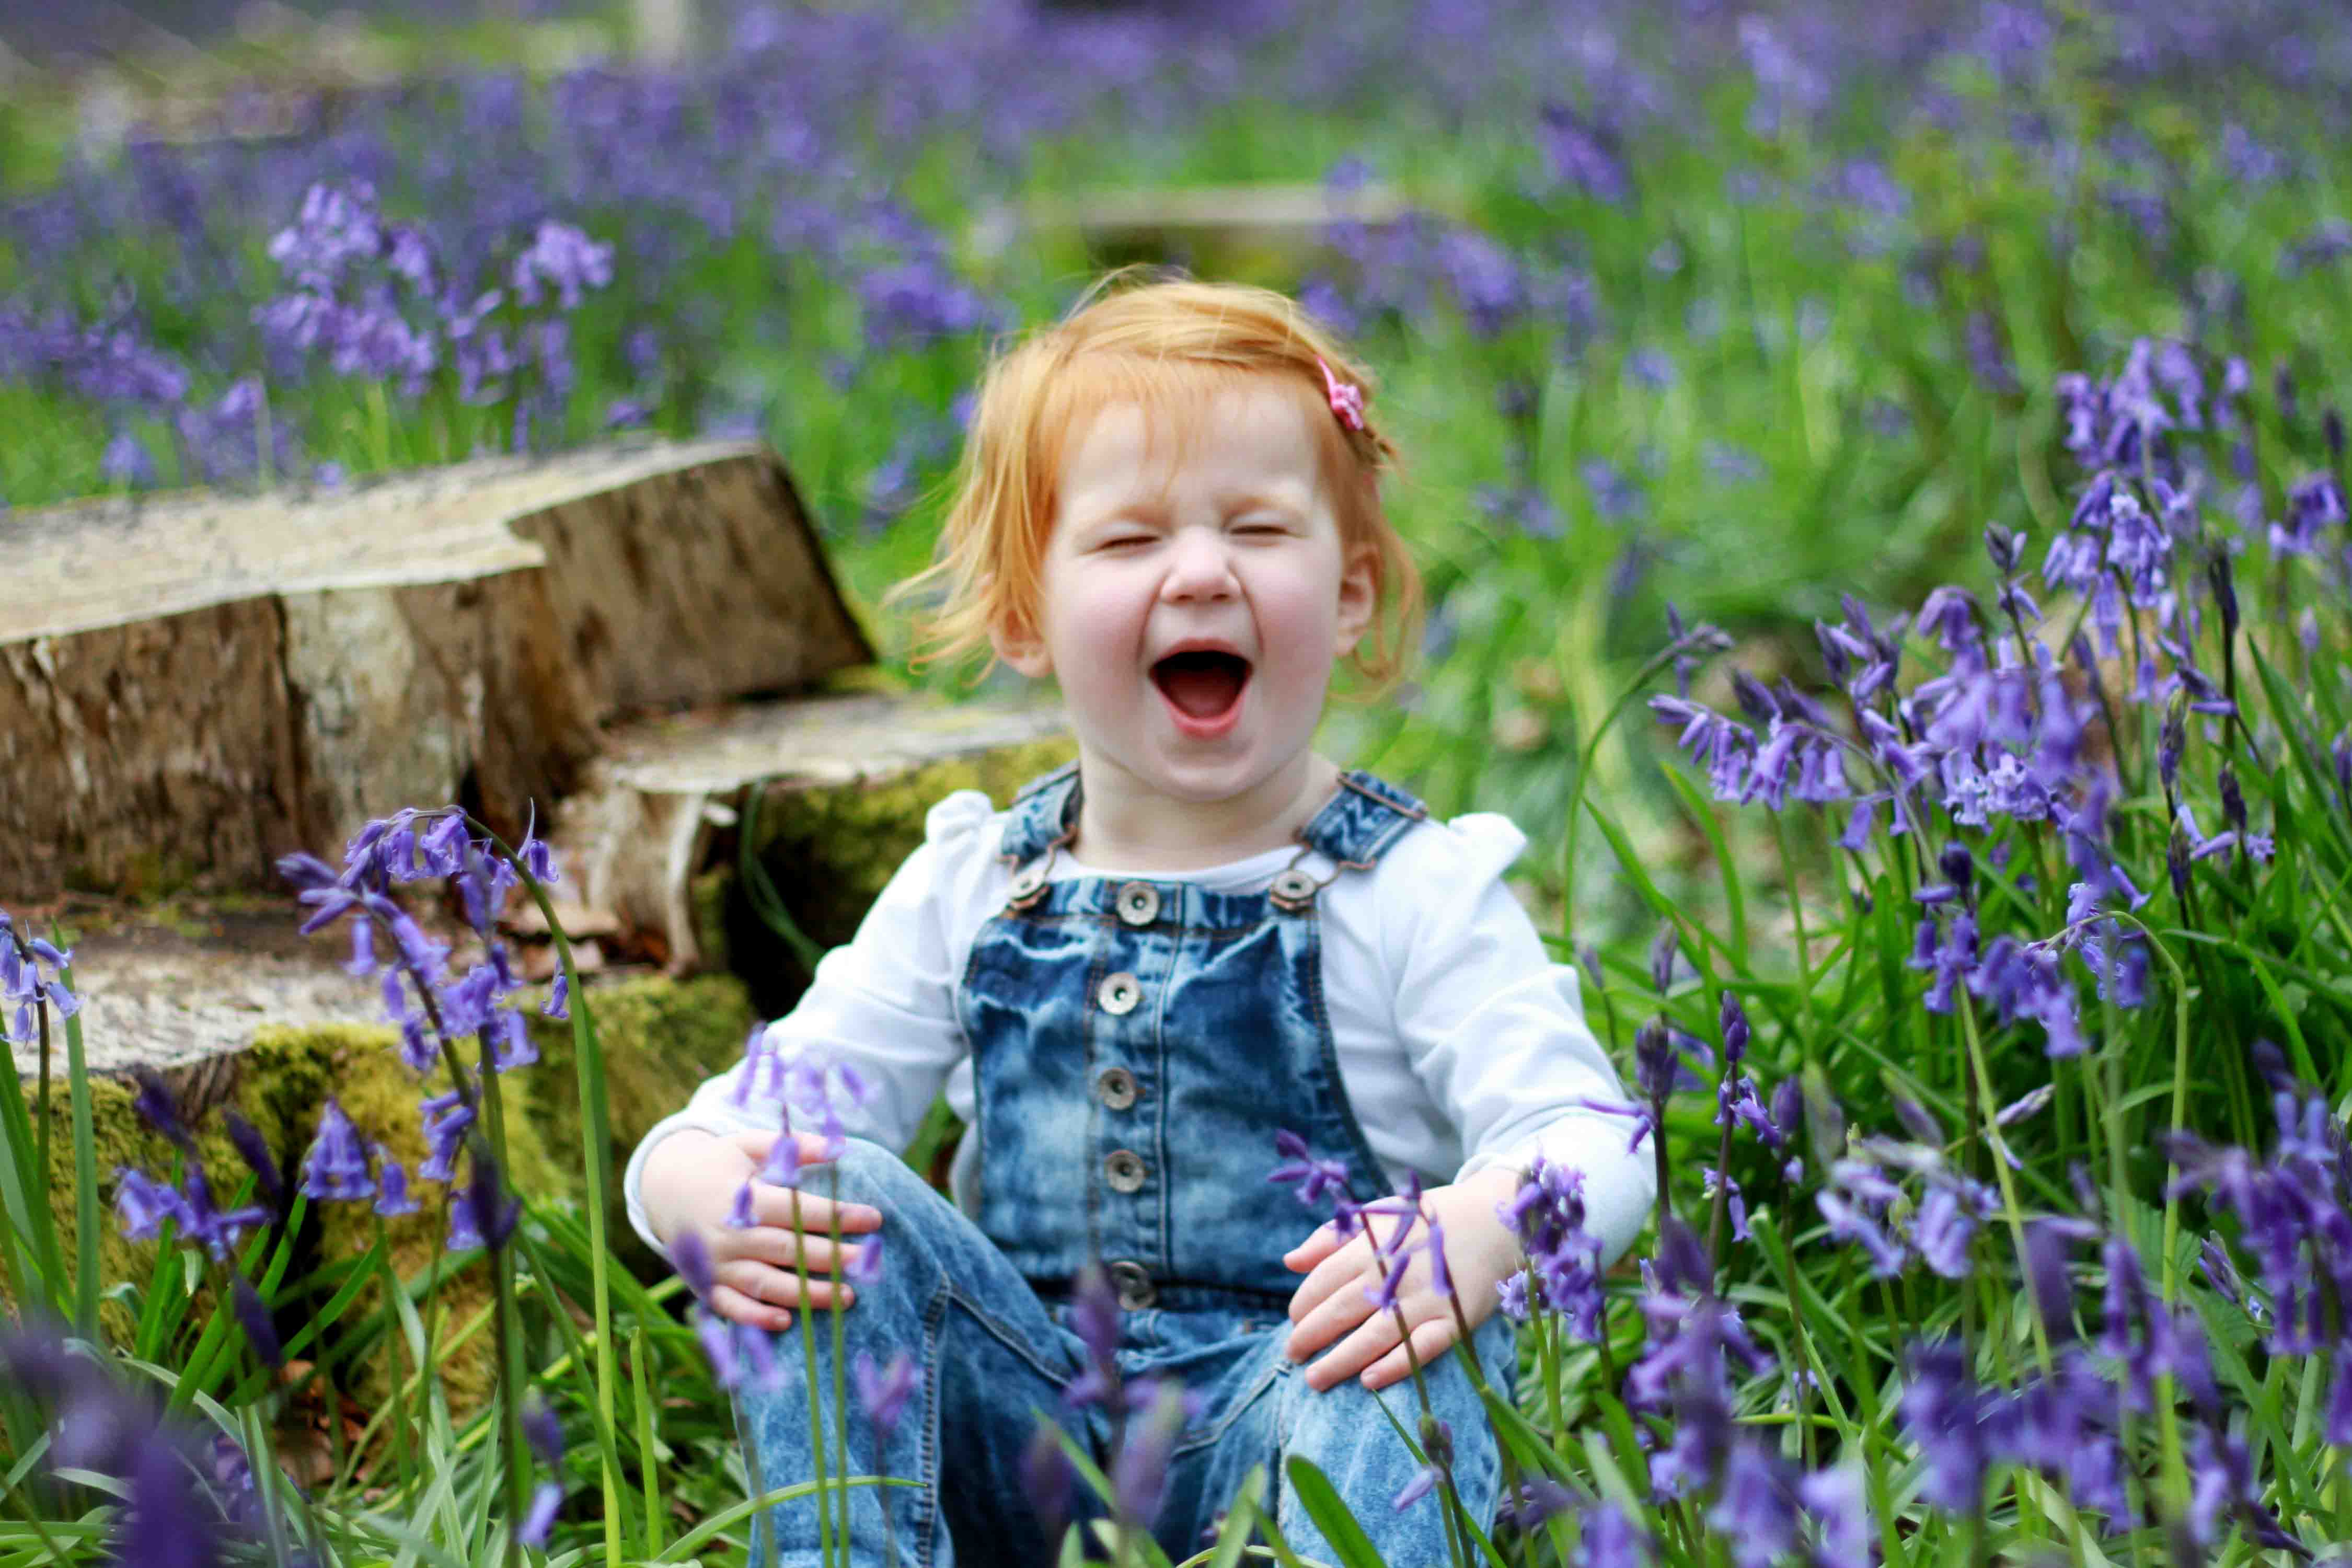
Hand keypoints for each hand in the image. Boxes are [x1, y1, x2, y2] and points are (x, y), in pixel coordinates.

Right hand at [641, 1129, 884, 1330]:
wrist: (663, 1189)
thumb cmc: (720, 1165)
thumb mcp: (750, 1145)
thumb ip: (794, 1146)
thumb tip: (839, 1148)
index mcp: (743, 1197)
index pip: (797, 1209)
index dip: (836, 1215)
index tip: (874, 1219)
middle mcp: (729, 1234)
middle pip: (785, 1249)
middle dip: (830, 1257)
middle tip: (869, 1263)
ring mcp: (716, 1263)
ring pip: (765, 1283)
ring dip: (806, 1293)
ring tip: (847, 1298)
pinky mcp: (705, 1285)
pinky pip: (730, 1307)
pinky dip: (754, 1318)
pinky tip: (786, 1322)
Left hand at [1280, 1169, 1522, 1392]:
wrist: (1492, 1223)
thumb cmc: (1426, 1222)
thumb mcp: (1378, 1215)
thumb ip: (1331, 1237)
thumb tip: (1289, 1261)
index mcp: (1374, 1245)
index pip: (1325, 1278)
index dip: (1303, 1302)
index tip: (1293, 1319)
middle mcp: (1397, 1273)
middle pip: (1342, 1309)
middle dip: (1311, 1335)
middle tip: (1292, 1354)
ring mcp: (1427, 1299)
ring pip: (1375, 1335)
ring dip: (1340, 1360)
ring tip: (1314, 1379)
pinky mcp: (1454, 1320)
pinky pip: (1422, 1348)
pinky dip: (1396, 1365)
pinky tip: (1368, 1380)